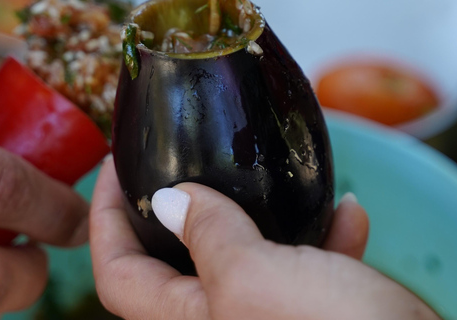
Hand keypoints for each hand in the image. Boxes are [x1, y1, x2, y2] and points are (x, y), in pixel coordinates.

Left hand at [90, 157, 438, 319]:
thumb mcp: (254, 277)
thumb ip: (208, 237)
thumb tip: (168, 201)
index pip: (120, 275)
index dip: (106, 218)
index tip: (117, 163)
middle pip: (180, 259)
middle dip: (184, 205)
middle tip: (188, 152)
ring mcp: (272, 316)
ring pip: (249, 255)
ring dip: (264, 214)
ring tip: (278, 176)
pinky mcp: (318, 312)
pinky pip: (309, 268)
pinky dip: (325, 239)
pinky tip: (350, 213)